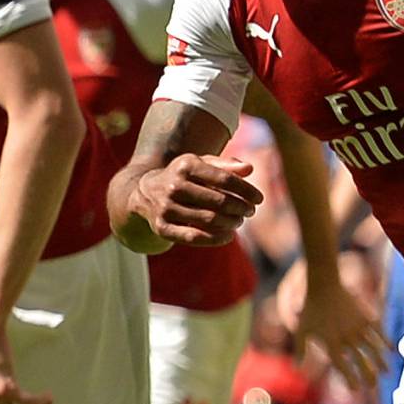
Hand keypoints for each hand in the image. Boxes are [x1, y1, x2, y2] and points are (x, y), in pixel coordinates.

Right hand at [132, 154, 262, 246]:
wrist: (144, 193)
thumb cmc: (183, 177)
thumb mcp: (200, 165)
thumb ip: (225, 165)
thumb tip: (249, 169)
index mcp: (185, 165)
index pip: (225, 179)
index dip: (247, 191)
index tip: (259, 199)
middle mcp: (173, 185)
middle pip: (219, 201)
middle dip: (241, 208)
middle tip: (249, 212)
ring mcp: (165, 208)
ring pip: (209, 220)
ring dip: (231, 223)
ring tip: (238, 222)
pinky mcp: (161, 227)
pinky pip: (194, 237)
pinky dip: (216, 239)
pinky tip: (228, 235)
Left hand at [281, 261, 388, 390]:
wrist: (324, 287)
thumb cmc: (310, 310)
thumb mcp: (302, 331)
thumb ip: (301, 351)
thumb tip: (297, 370)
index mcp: (330, 343)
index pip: (342, 367)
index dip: (350, 379)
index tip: (356, 390)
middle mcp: (346, 338)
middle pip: (361, 362)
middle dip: (369, 376)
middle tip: (373, 386)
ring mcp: (358, 328)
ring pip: (374, 350)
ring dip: (381, 362)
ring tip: (385, 373)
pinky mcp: (366, 318)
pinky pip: (379, 333)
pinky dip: (386, 343)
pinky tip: (391, 351)